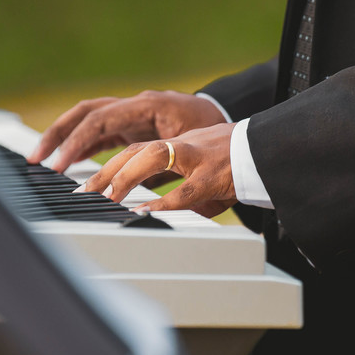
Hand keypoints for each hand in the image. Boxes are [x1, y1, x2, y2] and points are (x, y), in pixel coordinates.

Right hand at [27, 90, 226, 172]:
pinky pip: (99, 131)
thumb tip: (144, 207)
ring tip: (41, 161)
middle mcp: (136, 106)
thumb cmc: (217, 140)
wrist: (232, 128)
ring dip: (63, 138)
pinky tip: (66, 163)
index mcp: (149, 107)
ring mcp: (133, 115)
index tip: (60, 164)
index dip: (77, 141)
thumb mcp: (197, 157)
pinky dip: (80, 145)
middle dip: (57, 134)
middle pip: (85, 113)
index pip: (101, 120)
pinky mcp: (133, 126)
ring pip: (88, 119)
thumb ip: (170, 180)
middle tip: (36, 158)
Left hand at [80, 123, 236, 217]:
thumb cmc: (239, 160)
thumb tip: (152, 208)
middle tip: (82, 194)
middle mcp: (183, 146)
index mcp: (178, 143)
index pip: (134, 148)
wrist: (272, 150)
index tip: (85, 186)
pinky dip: (161, 201)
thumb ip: (177, 180)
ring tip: (106, 198)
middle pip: (135, 150)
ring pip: (153, 157)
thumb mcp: (201, 164)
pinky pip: (184, 190)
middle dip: (105, 172)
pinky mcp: (214, 177)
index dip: (107, 165)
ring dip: (126, 178)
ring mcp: (198, 158)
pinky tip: (143, 211)